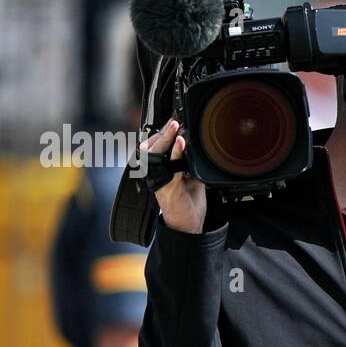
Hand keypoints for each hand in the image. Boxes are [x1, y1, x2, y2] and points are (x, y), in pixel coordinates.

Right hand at [144, 119, 205, 233]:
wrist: (189, 225)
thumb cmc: (187, 201)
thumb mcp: (191, 176)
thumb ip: (189, 160)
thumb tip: (194, 142)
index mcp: (159, 170)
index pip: (155, 146)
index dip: (163, 133)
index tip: (173, 121)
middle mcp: (156, 174)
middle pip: (151, 147)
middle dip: (162, 132)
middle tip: (173, 121)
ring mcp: (159, 181)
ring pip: (155, 155)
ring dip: (166, 139)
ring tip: (175, 127)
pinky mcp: (167, 188)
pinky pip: (170, 168)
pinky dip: (176, 154)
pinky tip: (180, 143)